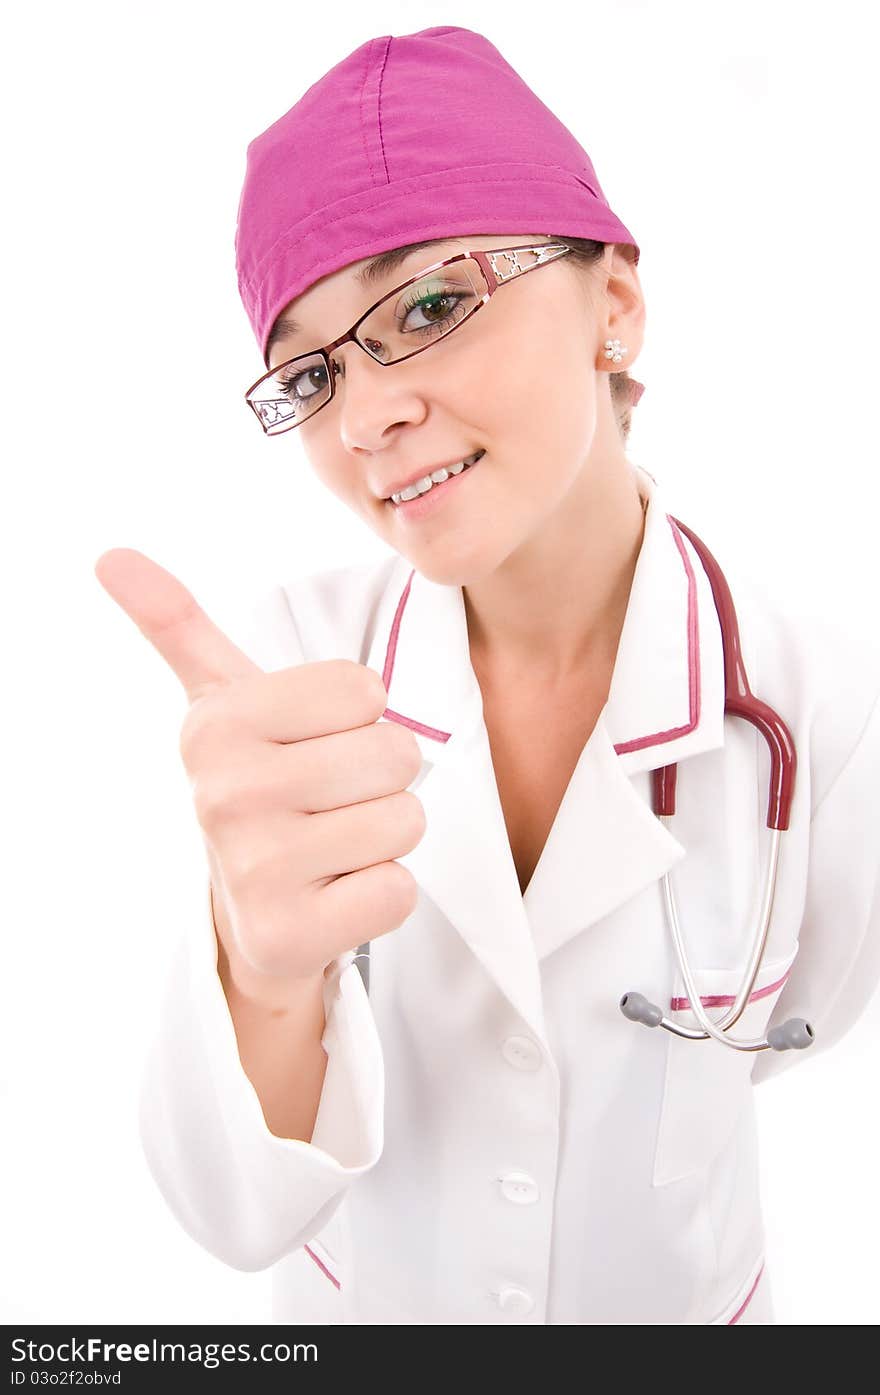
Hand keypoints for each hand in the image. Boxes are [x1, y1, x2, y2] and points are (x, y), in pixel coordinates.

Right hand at [94, 549, 425, 989]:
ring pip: (405, 820)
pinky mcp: (288, 935)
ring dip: (385, 837)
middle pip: (394, 755)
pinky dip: (382, 895)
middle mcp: (224, 794)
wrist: (253, 914)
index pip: (367, 690)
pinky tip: (335, 896)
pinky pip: (398, 891)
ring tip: (334, 847)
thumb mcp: (223, 703)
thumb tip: (111, 554)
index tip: (313, 745)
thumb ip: (178, 625)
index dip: (359, 719)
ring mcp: (254, 869)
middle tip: (330, 802)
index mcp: (216, 724)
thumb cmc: (260, 787)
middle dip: (380, 781)